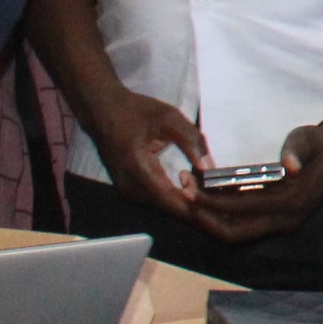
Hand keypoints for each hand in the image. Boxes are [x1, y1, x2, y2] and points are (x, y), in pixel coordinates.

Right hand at [81, 89, 211, 222]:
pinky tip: (189, 185)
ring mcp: (127, 190)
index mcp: (137, 167)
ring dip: (186, 202)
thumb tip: (209, 167)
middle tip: (220, 204)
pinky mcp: (128, 190)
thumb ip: (191, 140)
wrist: (102, 110)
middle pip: (168, 208)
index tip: (219, 212)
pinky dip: (175, 197)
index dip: (195, 208)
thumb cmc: (136, 111)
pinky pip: (156, 200)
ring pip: (163, 207)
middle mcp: (129, 185)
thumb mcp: (169, 118)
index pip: (170, 198)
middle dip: (195, 208)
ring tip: (207, 190)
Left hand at [189, 118, 322, 245]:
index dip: (214, 202)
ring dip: (212, 218)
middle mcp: (286, 220)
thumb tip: (290, 167)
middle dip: (206, 218)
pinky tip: (209, 196)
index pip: (242, 209)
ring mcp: (283, 223)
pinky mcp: (279, 220)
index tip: (190, 188)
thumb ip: (296, 151)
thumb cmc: (320, 142)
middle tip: (184, 195)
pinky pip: (246, 224)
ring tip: (191, 194)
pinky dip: (225, 215)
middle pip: (235, 233)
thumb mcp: (308, 139)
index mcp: (292, 202)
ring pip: (238, 232)